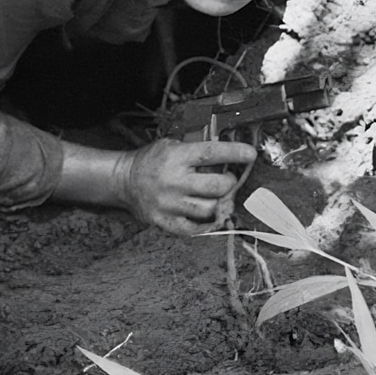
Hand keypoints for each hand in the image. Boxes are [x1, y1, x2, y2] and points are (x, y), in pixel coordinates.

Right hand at [120, 138, 254, 235]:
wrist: (124, 181)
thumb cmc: (152, 161)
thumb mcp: (171, 145)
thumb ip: (196, 149)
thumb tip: (229, 154)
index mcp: (177, 157)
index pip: (212, 154)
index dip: (235, 153)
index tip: (250, 154)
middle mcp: (174, 181)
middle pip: (217, 186)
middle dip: (230, 183)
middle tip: (228, 181)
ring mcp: (170, 204)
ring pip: (211, 210)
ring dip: (221, 204)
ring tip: (219, 198)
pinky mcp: (165, 222)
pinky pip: (196, 229)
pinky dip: (207, 224)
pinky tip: (209, 215)